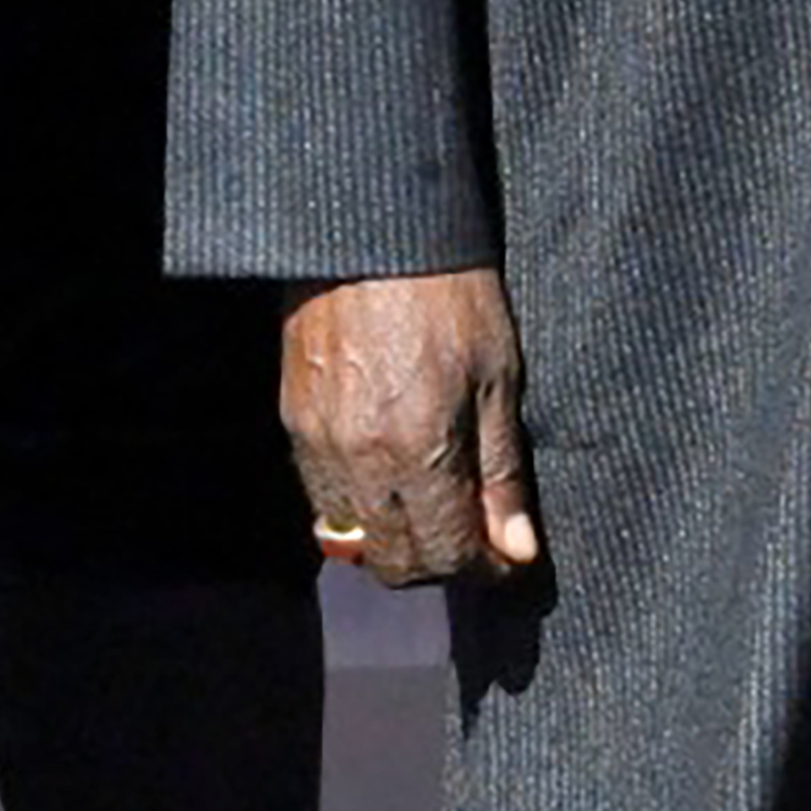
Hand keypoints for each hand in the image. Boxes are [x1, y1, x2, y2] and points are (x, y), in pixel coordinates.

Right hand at [282, 269, 539, 587]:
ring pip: (351, 538)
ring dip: (394, 541)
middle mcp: (359, 462)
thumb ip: (502, 472)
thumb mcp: (500, 379)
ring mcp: (318, 447)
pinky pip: (323, 498)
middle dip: (438, 565)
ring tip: (435, 511)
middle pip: (391, 561)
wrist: (373, 241)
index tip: (506, 560)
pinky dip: (359, 508)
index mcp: (419, 452)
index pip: (445, 553)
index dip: (482, 569)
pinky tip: (393, 479)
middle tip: (475, 541)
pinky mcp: (293, 426)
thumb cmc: (451, 297)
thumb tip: (518, 547)